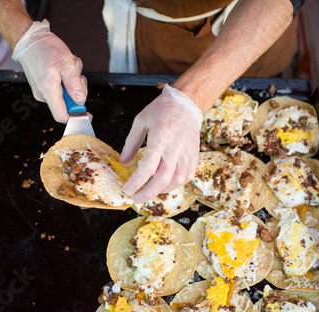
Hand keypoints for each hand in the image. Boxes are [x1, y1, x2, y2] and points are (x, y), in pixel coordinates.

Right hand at [12, 19, 86, 122]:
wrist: (30, 39)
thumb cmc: (46, 48)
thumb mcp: (66, 63)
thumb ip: (74, 84)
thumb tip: (80, 100)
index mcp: (48, 90)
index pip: (62, 116)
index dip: (76, 117)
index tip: (87, 113)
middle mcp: (44, 94)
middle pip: (69, 104)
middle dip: (77, 89)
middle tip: (75, 73)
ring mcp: (44, 91)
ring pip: (67, 94)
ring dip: (73, 80)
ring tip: (68, 66)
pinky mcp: (46, 87)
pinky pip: (63, 88)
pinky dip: (67, 78)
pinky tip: (64, 66)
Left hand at [120, 84, 202, 202]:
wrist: (186, 105)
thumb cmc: (162, 111)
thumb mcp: (140, 121)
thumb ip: (131, 143)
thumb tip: (124, 163)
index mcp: (160, 139)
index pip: (147, 168)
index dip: (136, 182)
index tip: (126, 189)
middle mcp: (175, 149)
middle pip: (162, 180)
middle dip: (147, 193)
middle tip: (136, 198)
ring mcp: (186, 155)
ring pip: (176, 181)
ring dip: (160, 190)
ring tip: (148, 191)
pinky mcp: (193, 158)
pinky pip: (186, 178)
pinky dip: (174, 185)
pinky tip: (163, 184)